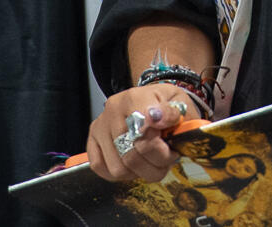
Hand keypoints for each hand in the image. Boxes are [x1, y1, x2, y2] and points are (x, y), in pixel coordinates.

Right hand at [86, 84, 200, 181]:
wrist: (152, 100)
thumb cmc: (166, 104)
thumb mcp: (179, 102)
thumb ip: (174, 112)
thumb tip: (160, 118)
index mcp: (135, 97)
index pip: (142, 130)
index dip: (159, 148)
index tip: (173, 150)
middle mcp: (112, 110)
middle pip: (131, 155)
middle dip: (156, 165)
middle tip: (169, 160)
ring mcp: (100, 126)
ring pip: (118, 168)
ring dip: (141, 172)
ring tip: (153, 162)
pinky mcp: (92, 140)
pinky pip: (100, 168)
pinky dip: (121, 174)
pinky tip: (135, 165)